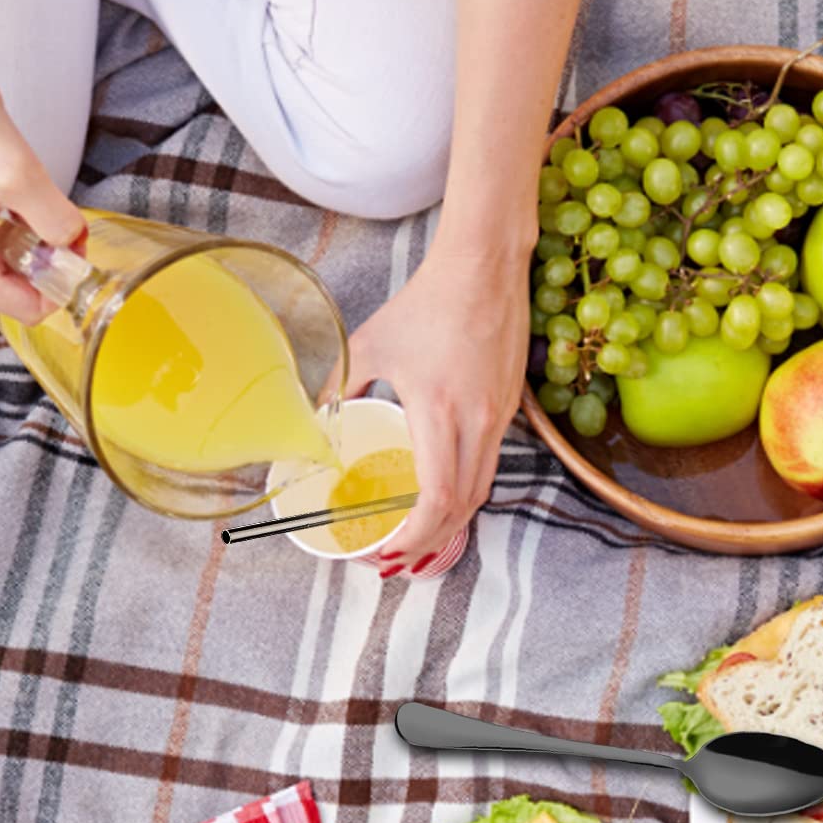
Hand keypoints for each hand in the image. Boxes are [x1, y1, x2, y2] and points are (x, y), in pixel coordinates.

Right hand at [0, 66, 83, 320]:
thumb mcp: (22, 180)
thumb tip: (74, 242)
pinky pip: (3, 244)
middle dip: (48, 265)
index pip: (25, 309)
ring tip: (48, 208)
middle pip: (18, 290)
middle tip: (70, 228)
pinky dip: (24, 230)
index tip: (77, 251)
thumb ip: (57, 222)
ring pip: (13, 267)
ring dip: (38, 245)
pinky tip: (30, 202)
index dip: (59, 286)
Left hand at [337, 247, 529, 574]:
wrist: (485, 267)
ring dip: (452, 521)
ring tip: (418, 535)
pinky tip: (442, 495)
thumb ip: (338, 386)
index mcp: (441, 412)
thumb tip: (313, 422)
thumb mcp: (370, 344)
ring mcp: (499, 417)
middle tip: (398, 555)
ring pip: (482, 489)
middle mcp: (478, 422)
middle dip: (430, 540)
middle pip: (463, 507)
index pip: (438, 497)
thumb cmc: (426, 303)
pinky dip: (466, 491)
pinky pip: (490, 464)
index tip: (390, 549)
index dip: (416, 534)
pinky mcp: (508, 408)